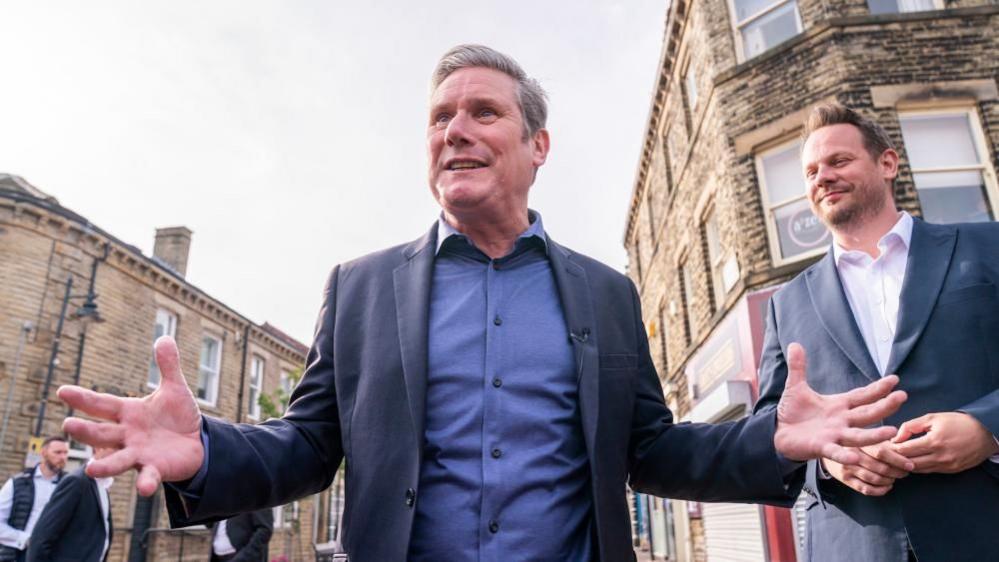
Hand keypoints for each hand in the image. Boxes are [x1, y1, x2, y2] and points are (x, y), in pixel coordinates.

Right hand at [57, 336, 204, 495]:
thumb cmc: (178, 417)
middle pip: (102, 432)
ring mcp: (139, 453)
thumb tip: (165, 337)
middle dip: (86, 430)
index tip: (62, 391)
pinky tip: (144, 488)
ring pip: (117, 459)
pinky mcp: (155, 468)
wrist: (197, 443)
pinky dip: (145, 482)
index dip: (83, 398)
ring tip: (90, 470)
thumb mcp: (175, 389)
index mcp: (128, 413)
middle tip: (68, 425)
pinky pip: (148, 476)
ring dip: (105, 464)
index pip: (102, 404)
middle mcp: (127, 434)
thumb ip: (168, 366)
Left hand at [774, 343, 906, 463]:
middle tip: (902, 396)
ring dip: (874, 434)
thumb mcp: (796, 387)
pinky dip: (844, 455)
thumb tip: (794, 344)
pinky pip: (835, 452)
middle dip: (885, 406)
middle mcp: (842, 421)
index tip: (895, 379)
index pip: (862, 395)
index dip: (878, 388)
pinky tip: (854, 458)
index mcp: (838, 405)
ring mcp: (834, 435)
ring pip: (858, 436)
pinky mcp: (821, 447)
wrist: (779, 433)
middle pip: (867, 413)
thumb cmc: (793, 412)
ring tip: (892, 431)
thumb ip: (798, 367)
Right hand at [822, 441, 912, 495]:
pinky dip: (881, 490)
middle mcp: (851, 455)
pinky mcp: (845, 479)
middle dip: (897, 472)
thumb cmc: (852, 441)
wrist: (826, 448)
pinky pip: (866, 489)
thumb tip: (901, 439)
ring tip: (895, 477)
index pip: (882, 453)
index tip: (910, 464)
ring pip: (875, 479)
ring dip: (890, 481)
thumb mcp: (863, 433)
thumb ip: (879, 437)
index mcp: (857, 441)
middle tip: (905, 471)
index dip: (898, 460)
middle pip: (880, 468)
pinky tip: (887, 486)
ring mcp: (847, 468)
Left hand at [892, 412, 998, 473]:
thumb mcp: (933, 418)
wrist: (985, 433)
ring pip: (918, 470)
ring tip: (894, 458)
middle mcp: (939, 457)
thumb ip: (911, 426)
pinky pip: (928, 471)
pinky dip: (917, 467)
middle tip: (884, 454)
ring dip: (905, 465)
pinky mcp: (951, 471)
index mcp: (933, 442)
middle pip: (908, 463)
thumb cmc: (957, 422)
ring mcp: (946, 466)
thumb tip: (896, 437)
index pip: (904, 450)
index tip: (882, 445)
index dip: (891, 448)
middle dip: (894, 459)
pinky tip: (910, 461)